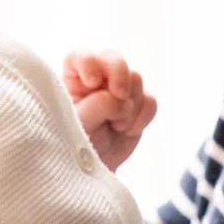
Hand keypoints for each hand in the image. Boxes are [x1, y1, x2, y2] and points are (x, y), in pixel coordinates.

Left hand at [62, 50, 156, 171]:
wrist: (93, 169)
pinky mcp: (136, 105)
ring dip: (129, 106)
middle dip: (120, 75)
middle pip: (113, 58)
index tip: (93, 83)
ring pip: (135, 79)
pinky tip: (128, 130)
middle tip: (119, 95)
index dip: (90, 62)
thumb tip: (120, 99)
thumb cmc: (74, 144)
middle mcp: (97, 78)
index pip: (80, 54)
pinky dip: (143, 116)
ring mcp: (119, 90)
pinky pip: (150, 100)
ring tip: (115, 126)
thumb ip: (97, 105)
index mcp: (73, 79)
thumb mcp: (79, 125)